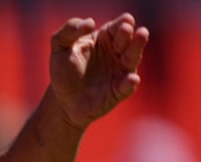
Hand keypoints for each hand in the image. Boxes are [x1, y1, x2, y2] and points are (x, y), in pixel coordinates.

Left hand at [49, 13, 148, 128]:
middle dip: (129, 34)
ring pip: (133, 58)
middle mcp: (117, 53)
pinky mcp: (119, 91)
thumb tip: (89, 22)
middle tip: (125, 29)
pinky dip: (130, 83)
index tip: (124, 22)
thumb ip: (68, 32)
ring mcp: (121, 72)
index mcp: (105, 39)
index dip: (123, 23)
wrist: (62, 100)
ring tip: (141, 37)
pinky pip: (127, 86)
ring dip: (136, 49)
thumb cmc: (63, 71)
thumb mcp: (60, 47)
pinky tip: (131, 79)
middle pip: (129, 40)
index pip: (118, 27)